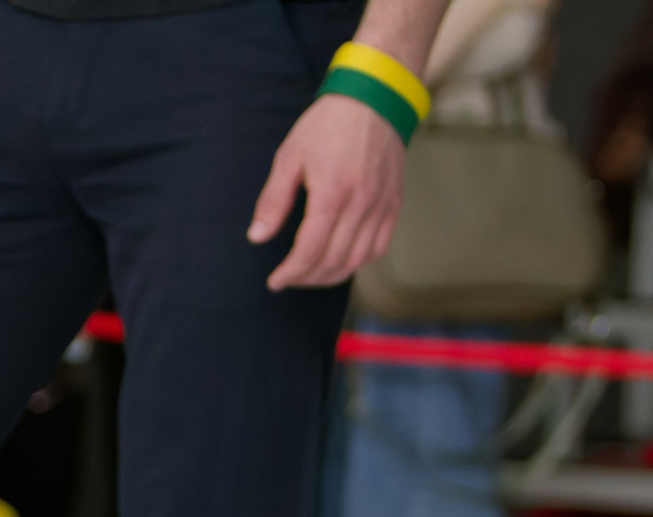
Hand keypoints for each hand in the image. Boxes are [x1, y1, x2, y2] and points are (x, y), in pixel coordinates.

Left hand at [247, 94, 406, 290]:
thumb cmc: (327, 125)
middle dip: (306, 277)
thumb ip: (273, 201)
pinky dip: (358, 262)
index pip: (310, 250)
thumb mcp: (289, 157)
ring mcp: (382, 205)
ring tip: (309, 275)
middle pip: (333, 260)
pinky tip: (338, 261)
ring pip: (358, 260)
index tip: (275, 281)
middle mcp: (362, 202)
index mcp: (332, 191)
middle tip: (288, 278)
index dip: (290, 272)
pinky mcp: (394, 203)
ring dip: (331, 276)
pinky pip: (379, 247)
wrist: (373, 98)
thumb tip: (257, 237)